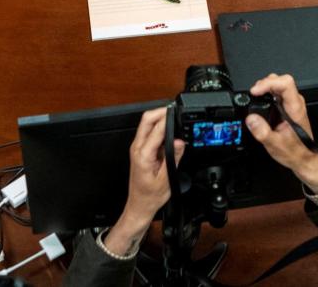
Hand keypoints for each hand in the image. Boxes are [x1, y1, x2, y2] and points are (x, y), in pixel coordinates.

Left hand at [105, 108, 183, 256]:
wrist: (139, 206)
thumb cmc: (150, 196)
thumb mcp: (166, 179)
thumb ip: (173, 158)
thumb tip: (180, 142)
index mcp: (143, 155)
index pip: (156, 130)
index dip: (167, 120)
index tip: (177, 114)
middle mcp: (137, 148)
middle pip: (146, 120)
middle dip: (160, 112)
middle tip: (174, 111)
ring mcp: (137, 148)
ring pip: (147, 125)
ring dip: (159, 120)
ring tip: (174, 121)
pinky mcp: (140, 151)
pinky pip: (149, 133)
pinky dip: (159, 129)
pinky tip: (170, 134)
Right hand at [245, 74, 317, 192]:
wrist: (303, 158)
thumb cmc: (295, 152)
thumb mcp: (275, 145)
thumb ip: (262, 132)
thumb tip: (251, 118)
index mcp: (295, 109)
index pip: (286, 84)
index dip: (268, 83)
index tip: (256, 91)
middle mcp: (295, 103)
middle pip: (281, 80)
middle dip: (265, 83)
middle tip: (254, 93)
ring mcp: (292, 104)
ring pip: (279, 84)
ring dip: (266, 87)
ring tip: (256, 95)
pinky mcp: (288, 106)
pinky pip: (278, 92)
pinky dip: (267, 92)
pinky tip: (261, 99)